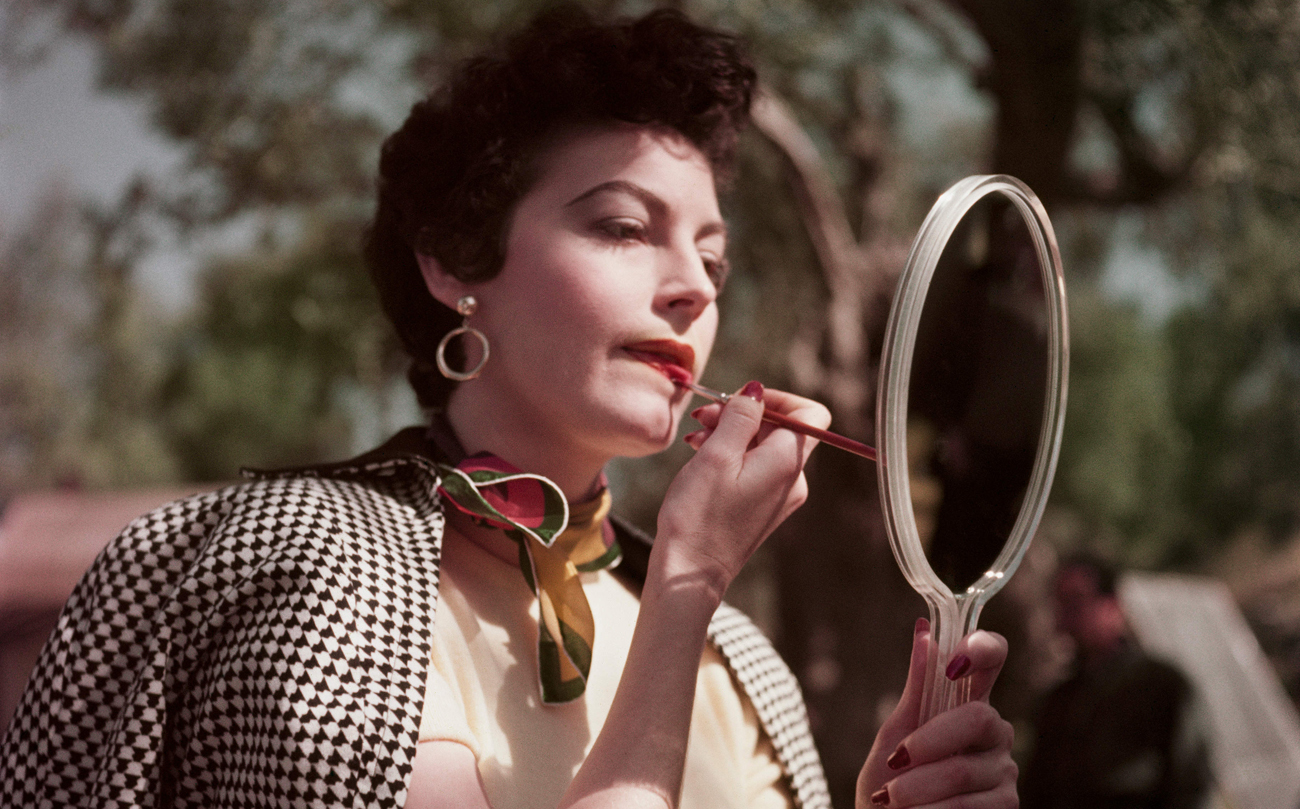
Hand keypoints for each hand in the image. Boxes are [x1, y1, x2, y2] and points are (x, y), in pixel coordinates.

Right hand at [653, 382, 829, 599]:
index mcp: (786, 464)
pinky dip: (731, 455)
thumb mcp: (716, 454)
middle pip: (781, 428)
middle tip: (702, 417)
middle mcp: (792, 480)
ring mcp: (779, 496)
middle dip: (742, 414)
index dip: (779, 398)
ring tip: (694, 438)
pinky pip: (755, 468)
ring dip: (730, 434)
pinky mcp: (762, 508)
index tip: (742, 400)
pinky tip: (701, 457)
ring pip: (764, 447)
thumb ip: (740, 417)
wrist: (689, 574)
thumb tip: (757, 391)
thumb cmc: (699, 515)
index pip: (810, 414)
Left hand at [857, 620, 1017, 807]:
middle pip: (977, 717)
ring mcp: (1003, 769)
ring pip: (963, 769)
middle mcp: (994, 731)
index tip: (953, 663)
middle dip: (928, 742)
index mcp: (968, 701)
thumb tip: (924, 630)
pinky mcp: (1006, 806)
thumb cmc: (890, 779)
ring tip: (891, 798)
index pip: (993, 657)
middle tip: (895, 762)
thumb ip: (917, 687)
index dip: (982, 648)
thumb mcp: (895, 731)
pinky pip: (968, 805)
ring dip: (916, 787)